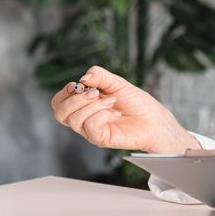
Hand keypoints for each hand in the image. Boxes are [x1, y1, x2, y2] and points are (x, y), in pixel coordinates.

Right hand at [50, 66, 200, 152]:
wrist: (155, 119)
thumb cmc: (137, 103)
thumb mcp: (117, 83)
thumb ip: (100, 76)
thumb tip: (84, 78)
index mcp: (84, 106)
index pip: (58, 103)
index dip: (63, 93)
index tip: (76, 84)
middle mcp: (84, 119)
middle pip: (60, 113)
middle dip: (75, 99)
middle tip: (95, 92)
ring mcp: (91, 131)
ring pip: (74, 120)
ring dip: (92, 105)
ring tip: (111, 100)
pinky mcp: (101, 139)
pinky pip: (90, 127)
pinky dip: (102, 114)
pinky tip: (115, 112)